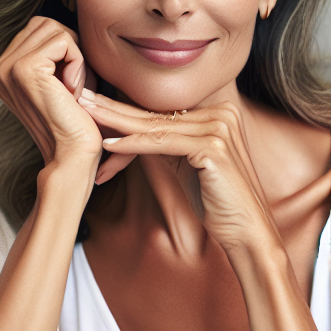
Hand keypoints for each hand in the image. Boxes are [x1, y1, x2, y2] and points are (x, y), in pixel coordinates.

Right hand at [0, 17, 102, 170]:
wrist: (73, 156)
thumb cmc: (74, 123)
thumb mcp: (58, 83)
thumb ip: (52, 56)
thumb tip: (65, 26)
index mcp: (0, 72)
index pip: (38, 30)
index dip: (65, 51)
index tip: (69, 87)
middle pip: (45, 24)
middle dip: (71, 50)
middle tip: (74, 87)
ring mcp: (7, 68)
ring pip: (55, 29)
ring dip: (76, 57)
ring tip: (73, 90)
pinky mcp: (24, 68)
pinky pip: (64, 41)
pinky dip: (79, 63)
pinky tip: (73, 92)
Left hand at [77, 90, 278, 253]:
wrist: (248, 232)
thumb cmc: (218, 204)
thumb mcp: (189, 167)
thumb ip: (169, 145)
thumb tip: (133, 132)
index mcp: (218, 115)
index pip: (162, 113)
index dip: (126, 112)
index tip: (94, 107)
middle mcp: (221, 114)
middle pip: (157, 114)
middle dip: (116, 108)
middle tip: (82, 98)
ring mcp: (220, 128)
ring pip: (156, 126)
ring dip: (117, 122)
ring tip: (87, 115)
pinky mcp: (214, 147)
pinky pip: (164, 143)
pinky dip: (134, 144)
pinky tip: (110, 144)